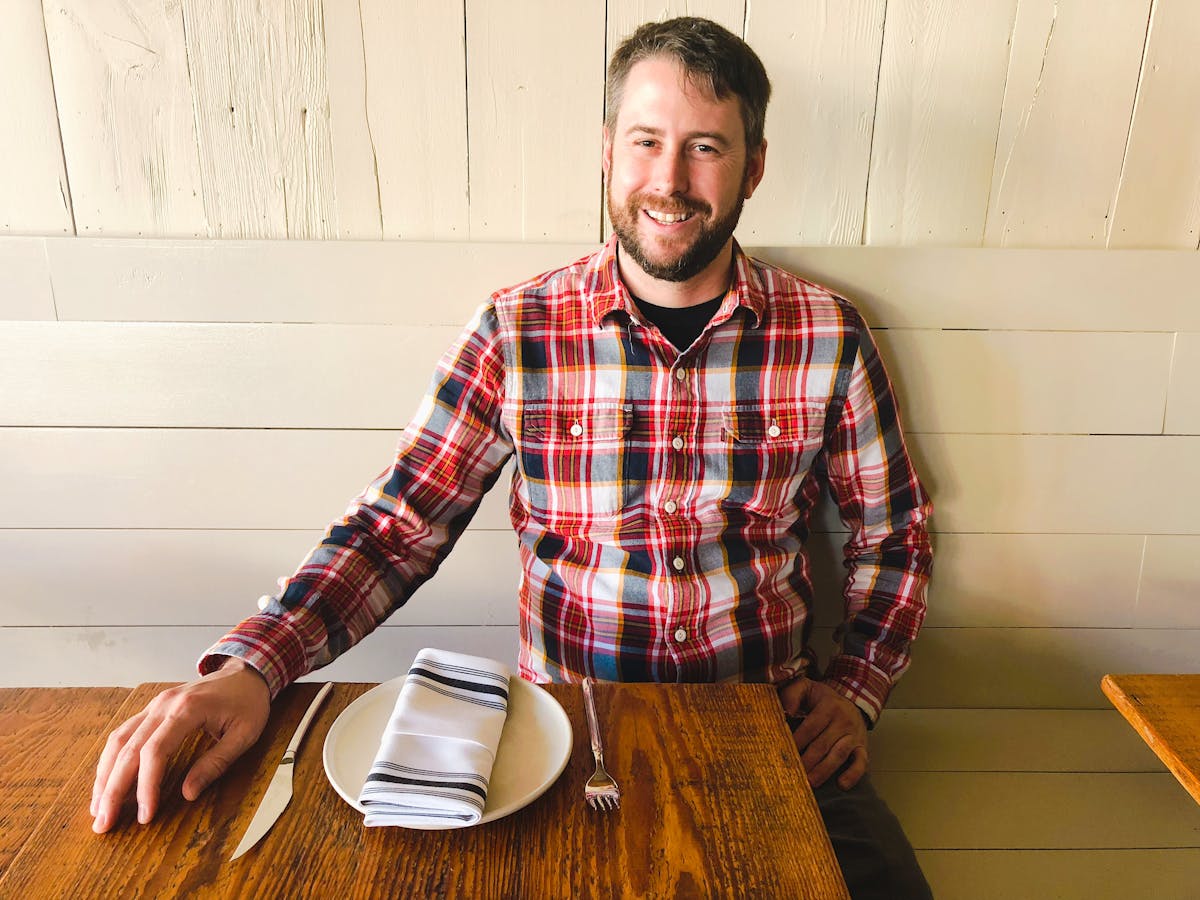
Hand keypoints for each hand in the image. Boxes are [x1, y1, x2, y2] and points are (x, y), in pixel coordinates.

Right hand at [90, 657, 270, 832]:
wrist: (246, 672)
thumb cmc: (249, 703)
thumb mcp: (245, 734)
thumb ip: (216, 763)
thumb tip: (187, 794)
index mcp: (188, 708)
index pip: (155, 751)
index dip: (146, 786)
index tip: (145, 816)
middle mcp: (163, 704)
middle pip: (128, 748)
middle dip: (113, 788)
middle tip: (103, 823)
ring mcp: (155, 704)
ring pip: (119, 740)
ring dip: (105, 775)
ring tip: (98, 808)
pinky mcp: (152, 709)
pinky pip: (124, 734)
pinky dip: (112, 759)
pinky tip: (107, 781)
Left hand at [778, 677, 867, 790]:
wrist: (853, 701)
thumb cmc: (823, 699)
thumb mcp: (807, 687)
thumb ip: (793, 694)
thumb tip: (786, 711)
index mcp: (829, 706)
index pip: (811, 726)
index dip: (798, 740)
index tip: (785, 752)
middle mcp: (843, 721)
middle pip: (823, 744)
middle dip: (807, 760)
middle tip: (794, 773)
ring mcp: (854, 736)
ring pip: (839, 754)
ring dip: (824, 770)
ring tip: (810, 782)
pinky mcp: (862, 748)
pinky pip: (861, 762)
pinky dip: (853, 774)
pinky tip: (841, 784)